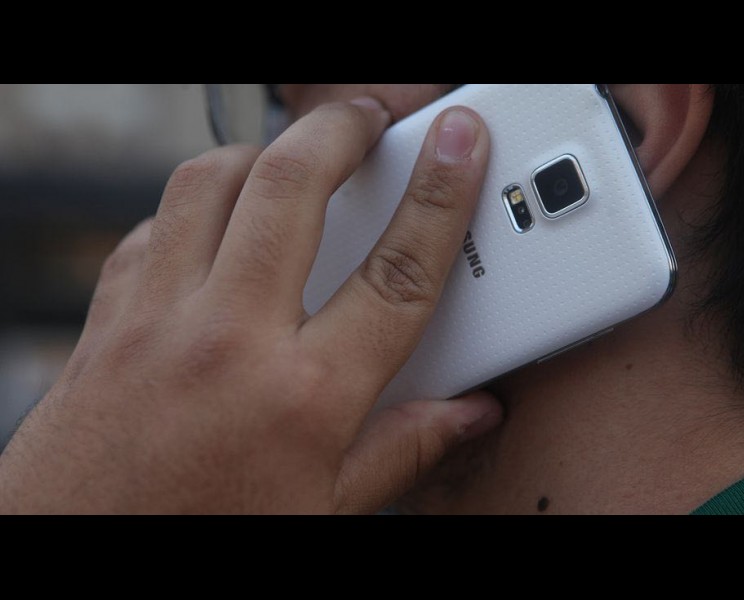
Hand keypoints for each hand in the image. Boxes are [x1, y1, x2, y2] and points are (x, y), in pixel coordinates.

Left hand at [0, 98, 500, 513]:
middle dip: (341, 130)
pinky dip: (190, 208)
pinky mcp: (105, 322)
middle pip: (292, 187)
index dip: (441, 197)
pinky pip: (151, 229)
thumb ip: (404, 450)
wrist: (78, 560)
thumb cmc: (206, 539)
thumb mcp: (326, 511)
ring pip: (208, 183)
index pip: (397, 273)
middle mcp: (228, 341)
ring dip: (262, 152)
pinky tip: (217, 224)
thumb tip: (469, 414)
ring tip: (295, 156)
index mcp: (303, 397)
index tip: (459, 145)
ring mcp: (157, 321)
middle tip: (369, 118)